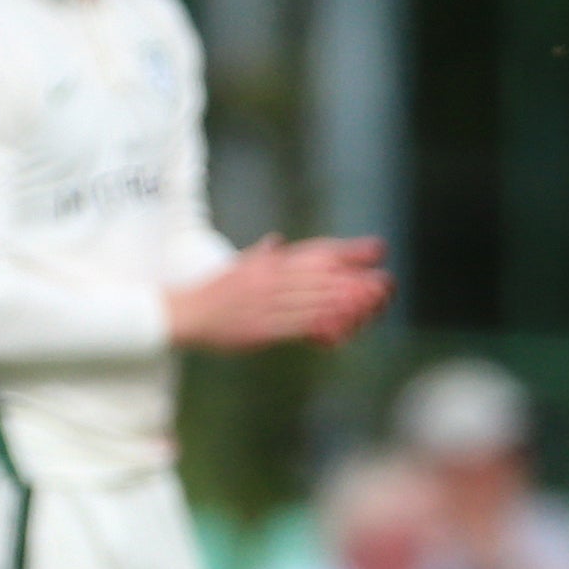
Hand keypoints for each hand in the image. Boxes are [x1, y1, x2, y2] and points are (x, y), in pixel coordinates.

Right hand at [164, 234, 391, 352]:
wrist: (184, 313)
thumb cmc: (211, 293)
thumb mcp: (236, 268)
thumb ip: (259, 255)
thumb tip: (275, 240)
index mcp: (267, 264)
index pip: (312, 253)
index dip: (346, 252)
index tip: (376, 250)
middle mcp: (270, 280)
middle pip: (319, 277)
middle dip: (354, 278)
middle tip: (385, 281)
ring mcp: (267, 304)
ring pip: (313, 300)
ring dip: (345, 300)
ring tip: (374, 300)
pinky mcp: (264, 328)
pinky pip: (298, 325)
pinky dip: (322, 324)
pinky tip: (343, 325)